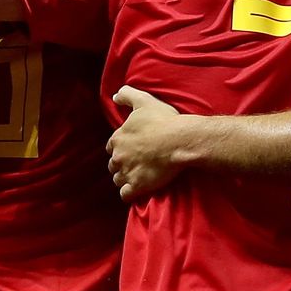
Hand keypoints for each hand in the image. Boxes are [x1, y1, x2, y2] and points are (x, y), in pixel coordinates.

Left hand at [107, 86, 187, 202]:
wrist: (179, 140)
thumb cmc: (163, 120)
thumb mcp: (144, 101)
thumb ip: (127, 95)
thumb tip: (115, 95)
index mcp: (118, 138)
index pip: (112, 147)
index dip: (121, 148)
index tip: (133, 148)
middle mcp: (118, 156)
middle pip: (113, 165)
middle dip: (122, 165)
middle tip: (137, 163)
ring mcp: (127, 172)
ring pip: (118, 180)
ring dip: (125, 179)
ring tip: (138, 177)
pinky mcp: (137, 186)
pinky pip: (125, 195)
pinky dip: (129, 194)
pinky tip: (137, 190)